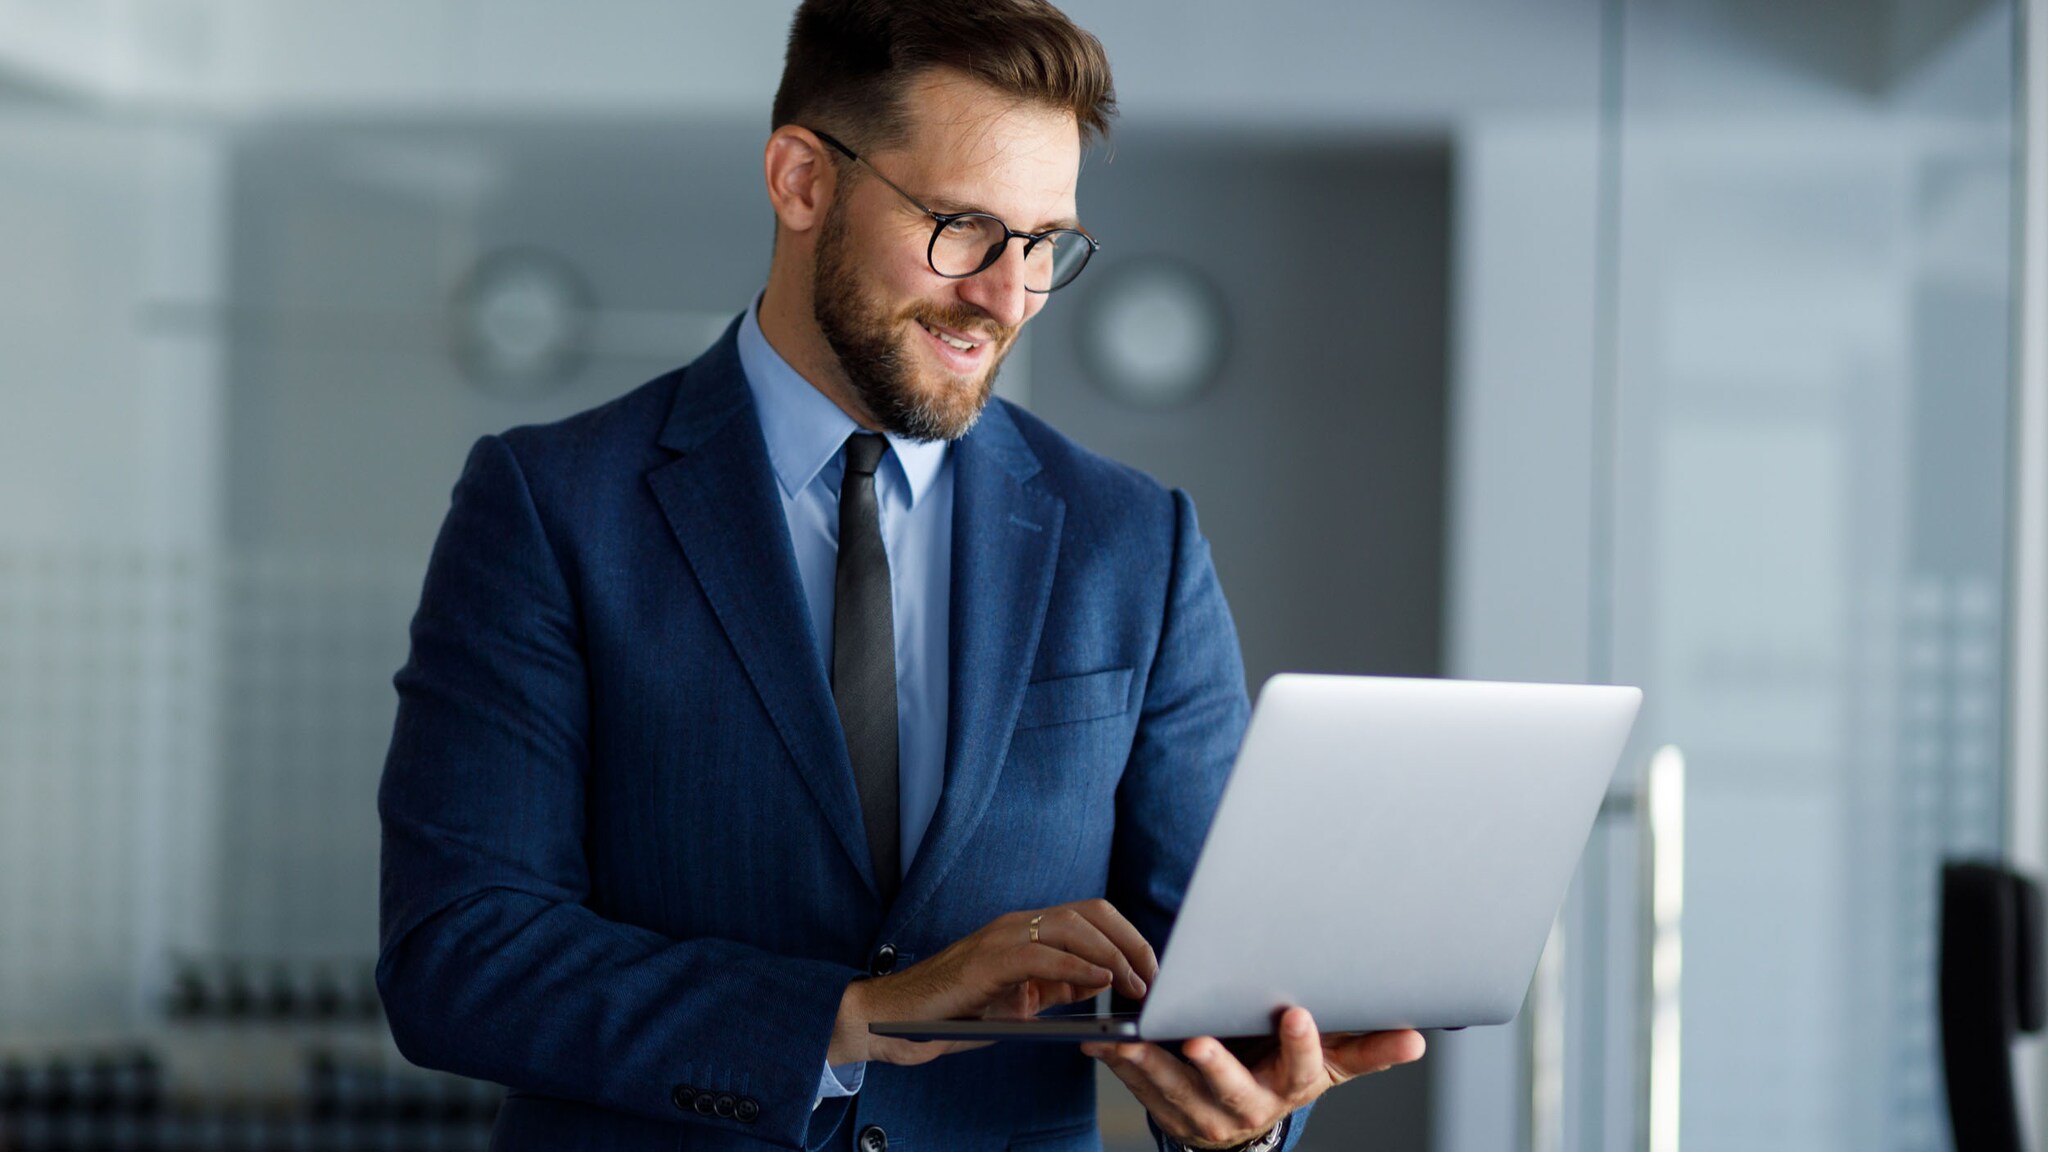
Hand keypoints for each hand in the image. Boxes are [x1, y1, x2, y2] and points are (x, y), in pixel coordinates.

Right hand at [830, 899, 1157, 1066]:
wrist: (898, 1020)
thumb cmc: (956, 1012)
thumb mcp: (1021, 1000)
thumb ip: (1058, 986)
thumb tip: (1101, 982)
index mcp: (1028, 930)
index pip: (1091, 916)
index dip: (1129, 938)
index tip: (1154, 970)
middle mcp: (1018, 924)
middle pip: (1092, 912)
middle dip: (1132, 942)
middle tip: (1156, 978)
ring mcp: (1002, 937)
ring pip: (1073, 926)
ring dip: (1113, 955)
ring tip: (1136, 984)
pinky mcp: (988, 960)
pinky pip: (1043, 954)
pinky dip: (1079, 966)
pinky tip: (1101, 983)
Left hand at [1082, 1007, 1424, 1149]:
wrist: (1246, 1114)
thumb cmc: (1287, 1070)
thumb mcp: (1330, 1063)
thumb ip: (1367, 1048)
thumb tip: (1416, 1040)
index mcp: (1291, 1086)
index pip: (1303, 1068)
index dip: (1301, 1043)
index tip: (1297, 1014)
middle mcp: (1249, 1105)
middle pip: (1233, 1088)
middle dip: (1215, 1065)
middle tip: (1197, 1040)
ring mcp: (1205, 1113)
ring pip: (1177, 1091)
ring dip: (1151, 1065)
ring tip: (1132, 1038)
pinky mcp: (1167, 1109)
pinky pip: (1141, 1090)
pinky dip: (1122, 1065)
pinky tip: (1104, 1042)